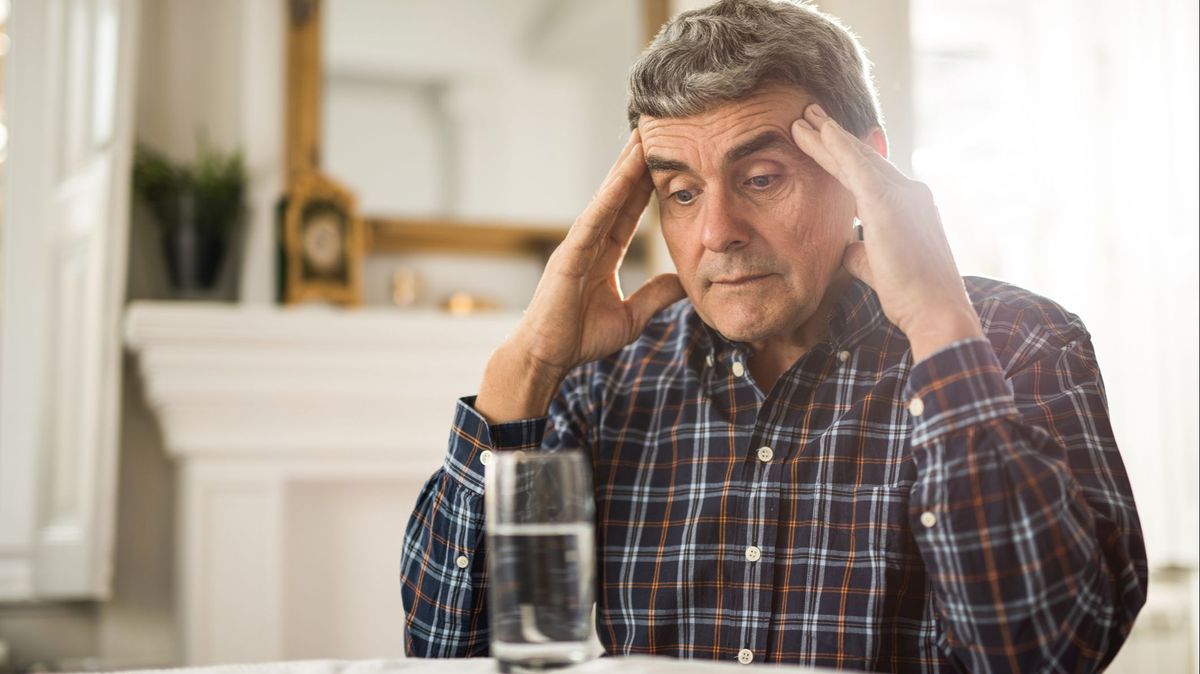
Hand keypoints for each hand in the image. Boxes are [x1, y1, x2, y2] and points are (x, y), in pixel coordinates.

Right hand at [475, 131, 684, 421]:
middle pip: (618, 194)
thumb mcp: (632, 316)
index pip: (630, 210)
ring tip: (642, 137)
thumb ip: (655, 296)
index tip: (664, 156)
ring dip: (625, 167)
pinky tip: (625, 175)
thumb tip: (684, 283)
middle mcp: (589, 241)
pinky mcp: (569, 255)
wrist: (547, 358)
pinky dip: (609, 196)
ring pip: (606, 198)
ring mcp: (577, 244)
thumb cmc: (579, 338)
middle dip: (636, 162)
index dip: (646, 183)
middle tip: (655, 128)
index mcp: (602, 252)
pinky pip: (594, 219)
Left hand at [790, 104, 982, 362]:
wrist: (936, 310)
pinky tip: (820, 132)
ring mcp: (902, 195)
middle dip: (834, 136)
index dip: (844, 157)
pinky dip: (837, 147)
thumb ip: (861, 250)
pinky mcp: (889, 203)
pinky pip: (857, 167)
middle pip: (863, 157)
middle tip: (809, 113)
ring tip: (803, 116)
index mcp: (908, 206)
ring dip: (827, 135)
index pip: (869, 175)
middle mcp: (909, 192)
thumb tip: (846, 246)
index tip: (823, 141)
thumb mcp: (878, 267)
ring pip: (857, 157)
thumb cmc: (911, 297)